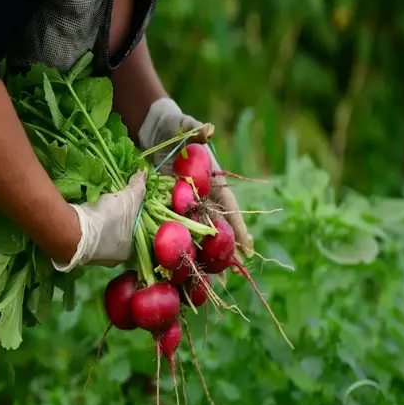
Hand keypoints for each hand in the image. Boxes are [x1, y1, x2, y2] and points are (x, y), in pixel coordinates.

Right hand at [52, 170, 146, 271]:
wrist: (72, 231)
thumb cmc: (106, 219)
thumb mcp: (128, 199)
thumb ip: (138, 187)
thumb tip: (145, 172)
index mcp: (128, 251)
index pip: (136, 232)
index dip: (135, 217)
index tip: (131, 204)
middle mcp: (112, 258)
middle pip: (119, 234)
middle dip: (118, 219)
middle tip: (117, 204)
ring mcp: (93, 256)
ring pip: (102, 234)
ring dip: (102, 221)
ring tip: (104, 206)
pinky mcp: (76, 249)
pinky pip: (88, 234)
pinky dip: (90, 223)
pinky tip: (91, 212)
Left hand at [138, 98, 253, 258]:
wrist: (154, 129)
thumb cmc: (176, 126)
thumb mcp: (186, 126)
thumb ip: (197, 130)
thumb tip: (209, 129)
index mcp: (212, 180)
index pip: (229, 206)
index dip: (238, 227)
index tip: (248, 247)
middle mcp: (201, 194)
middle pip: (216, 226)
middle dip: (225, 250)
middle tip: (233, 273)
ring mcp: (184, 202)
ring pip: (198, 233)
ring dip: (204, 255)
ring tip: (212, 279)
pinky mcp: (167, 204)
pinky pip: (176, 228)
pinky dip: (180, 245)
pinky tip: (181, 263)